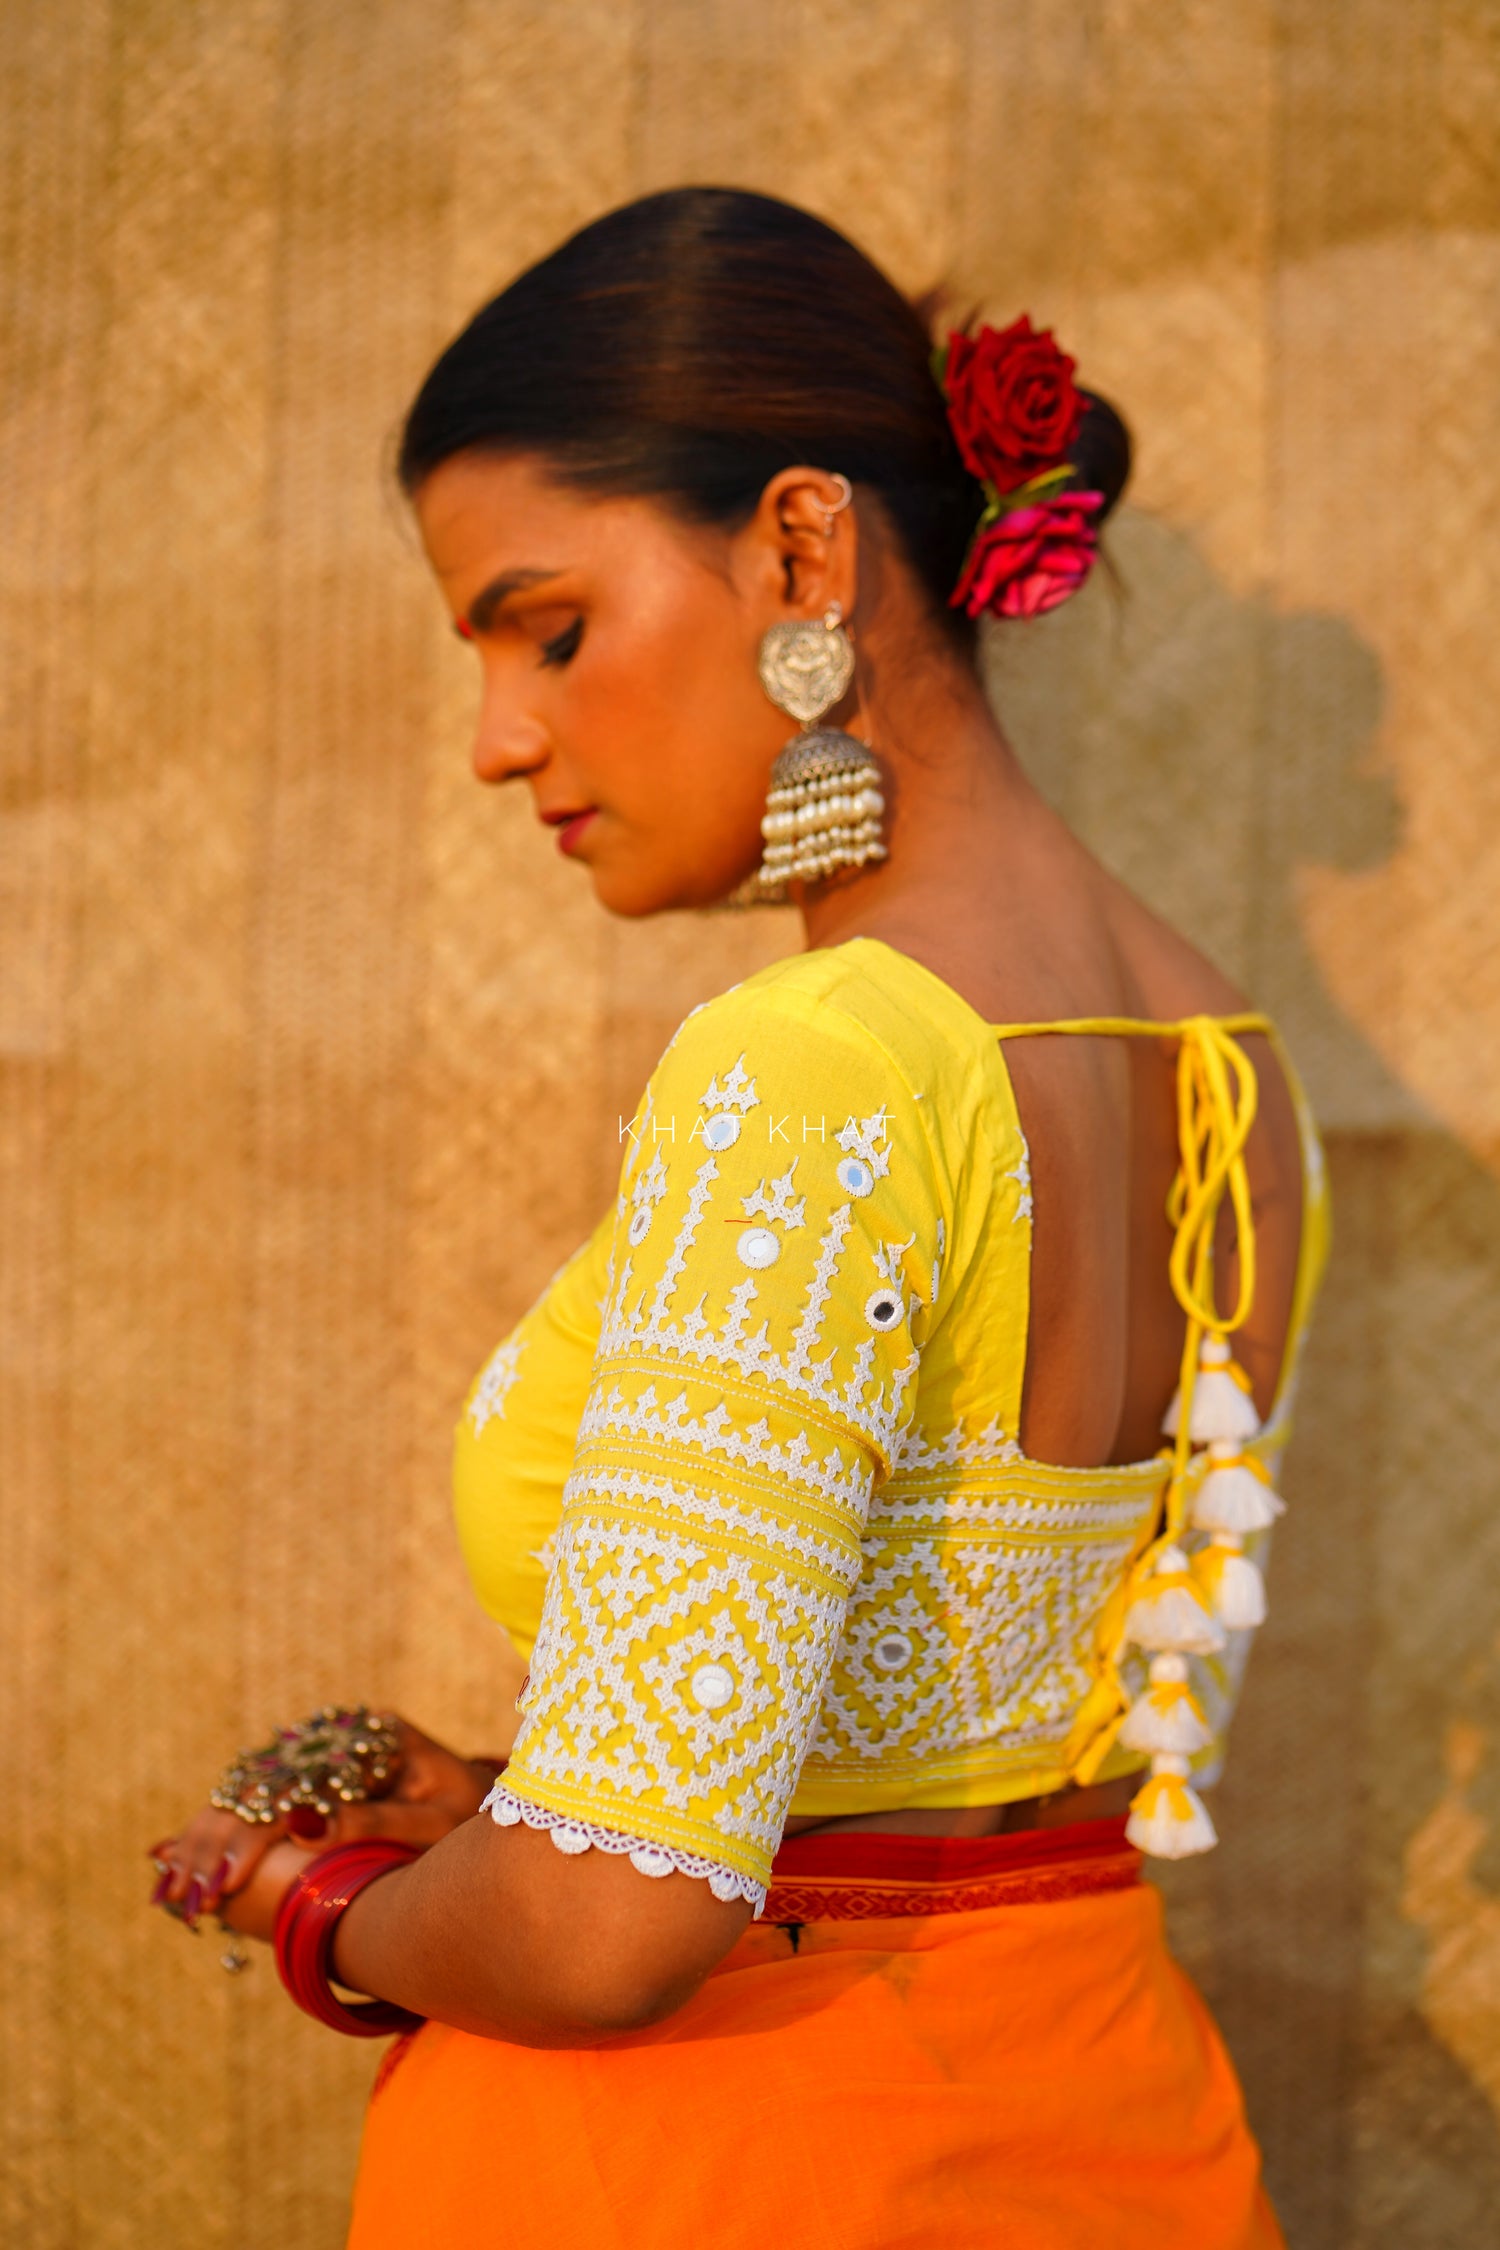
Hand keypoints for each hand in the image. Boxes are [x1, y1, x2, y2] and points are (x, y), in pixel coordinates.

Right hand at [146, 1718, 499, 1941]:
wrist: (490, 1804)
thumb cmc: (470, 1817)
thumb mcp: (434, 1824)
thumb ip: (376, 1822)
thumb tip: (303, 1825)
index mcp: (376, 1734)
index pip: (299, 1782)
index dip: (256, 1832)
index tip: (227, 1879)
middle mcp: (342, 1732)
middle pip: (265, 1781)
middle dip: (220, 1840)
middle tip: (187, 1893)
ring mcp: (324, 1747)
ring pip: (250, 1787)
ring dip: (209, 1837)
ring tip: (174, 1888)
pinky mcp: (313, 1769)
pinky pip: (256, 1797)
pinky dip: (221, 1831)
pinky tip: (181, 1860)